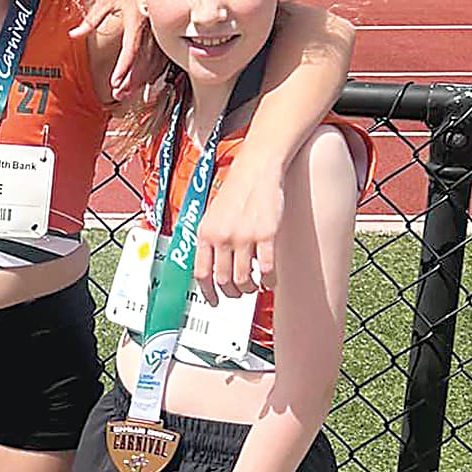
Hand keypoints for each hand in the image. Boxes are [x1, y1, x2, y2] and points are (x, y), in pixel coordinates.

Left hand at [70, 0, 157, 98]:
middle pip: (143, 61)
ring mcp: (158, 32)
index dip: (123, 67)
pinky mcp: (162, 35)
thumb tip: (74, 34)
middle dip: (130, 80)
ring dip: (139, 79)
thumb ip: (91, 20)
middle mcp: (150, 28)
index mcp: (137, 19)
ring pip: (153, 62)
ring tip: (126, 92)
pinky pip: (159, 57)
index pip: (131, 49)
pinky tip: (141, 81)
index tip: (115, 81)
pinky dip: (150, 71)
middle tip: (118, 93)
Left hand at [195, 153, 283, 297]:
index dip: (207, 293)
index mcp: (205, 233)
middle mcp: (222, 237)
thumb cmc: (236, 192)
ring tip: (255, 286)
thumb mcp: (212, 215)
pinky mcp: (266, 235)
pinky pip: (267, 269)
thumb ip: (210, 240)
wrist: (256, 170)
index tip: (214, 301)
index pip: (201, 273)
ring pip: (245, 279)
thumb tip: (209, 268)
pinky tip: (270, 280)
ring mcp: (244, 237)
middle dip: (231, 293)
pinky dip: (269, 281)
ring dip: (250, 289)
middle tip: (238, 294)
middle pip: (223, 280)